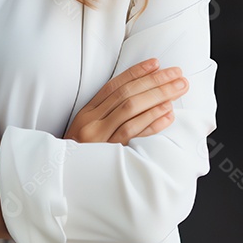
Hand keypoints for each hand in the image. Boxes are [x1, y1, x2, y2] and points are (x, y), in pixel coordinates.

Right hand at [63, 58, 187, 144]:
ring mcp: (100, 136)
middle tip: (177, 75)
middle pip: (126, 94)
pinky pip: (133, 133)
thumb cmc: (82, 154)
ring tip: (177, 90)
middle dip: (154, 82)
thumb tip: (139, 95)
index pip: (114, 85)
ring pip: (130, 109)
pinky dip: (152, 121)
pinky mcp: (109, 152)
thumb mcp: (88, 129)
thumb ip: (107, 113)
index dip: (136, 72)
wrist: (65, 178)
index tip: (157, 63)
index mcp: (88, 112)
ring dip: (157, 97)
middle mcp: (92, 121)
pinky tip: (167, 114)